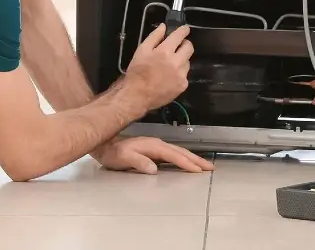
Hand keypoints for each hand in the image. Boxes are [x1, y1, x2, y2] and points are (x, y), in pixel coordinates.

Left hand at [93, 137, 213, 174]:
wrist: (105, 145)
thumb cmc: (113, 153)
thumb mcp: (123, 158)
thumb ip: (138, 162)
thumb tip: (153, 168)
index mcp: (152, 146)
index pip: (173, 155)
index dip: (186, 163)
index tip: (198, 170)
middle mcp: (156, 144)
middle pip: (180, 151)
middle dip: (195, 159)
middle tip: (209, 167)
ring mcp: (156, 146)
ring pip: (178, 152)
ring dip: (192, 158)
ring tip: (203, 165)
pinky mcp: (154, 149)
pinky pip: (173, 153)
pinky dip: (183, 157)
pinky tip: (186, 162)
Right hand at [124, 23, 193, 109]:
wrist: (138, 95)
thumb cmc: (137, 71)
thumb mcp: (141, 50)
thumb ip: (154, 37)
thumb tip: (163, 27)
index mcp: (165, 51)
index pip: (179, 36)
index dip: (184, 30)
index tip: (185, 29)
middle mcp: (176, 62)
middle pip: (189, 48)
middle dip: (185, 44)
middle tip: (178, 46)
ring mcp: (181, 75)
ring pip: (187, 62)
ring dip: (181, 60)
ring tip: (170, 65)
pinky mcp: (183, 85)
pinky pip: (185, 75)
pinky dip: (179, 73)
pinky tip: (169, 77)